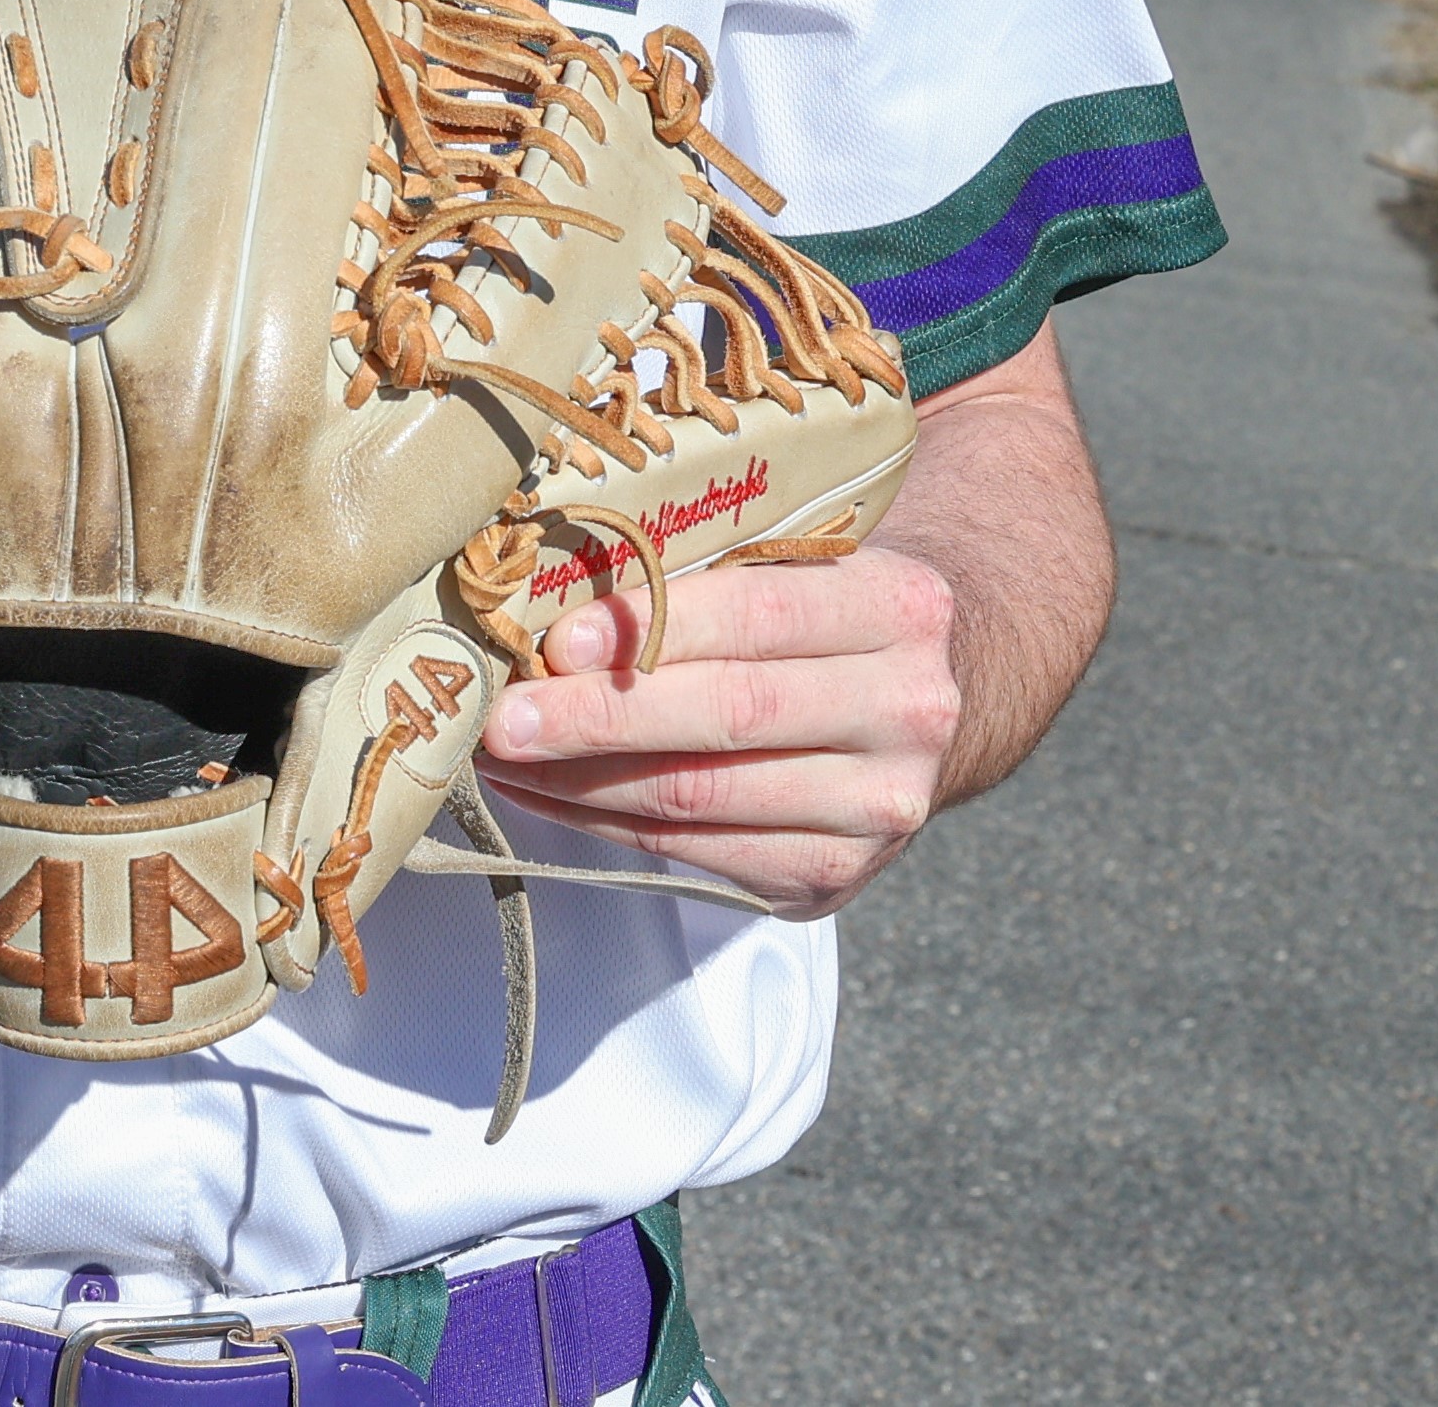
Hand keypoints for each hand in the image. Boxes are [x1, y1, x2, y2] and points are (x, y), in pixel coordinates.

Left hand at [474, 548, 967, 920]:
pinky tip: (549, 795)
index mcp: (899, 608)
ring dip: (583, 780)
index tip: (560, 639)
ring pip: (702, 797)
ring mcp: (877, 807)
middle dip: (600, 719)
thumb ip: (712, 567)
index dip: (654, 628)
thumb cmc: (830, 613)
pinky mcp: (834, 874)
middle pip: (731, 715)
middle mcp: (905, 711)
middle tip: (505, 715)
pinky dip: (606, 826)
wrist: (933, 701)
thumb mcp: (807, 562)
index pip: (762, 614)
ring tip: (504, 755)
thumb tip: (554, 592)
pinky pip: (696, 855)